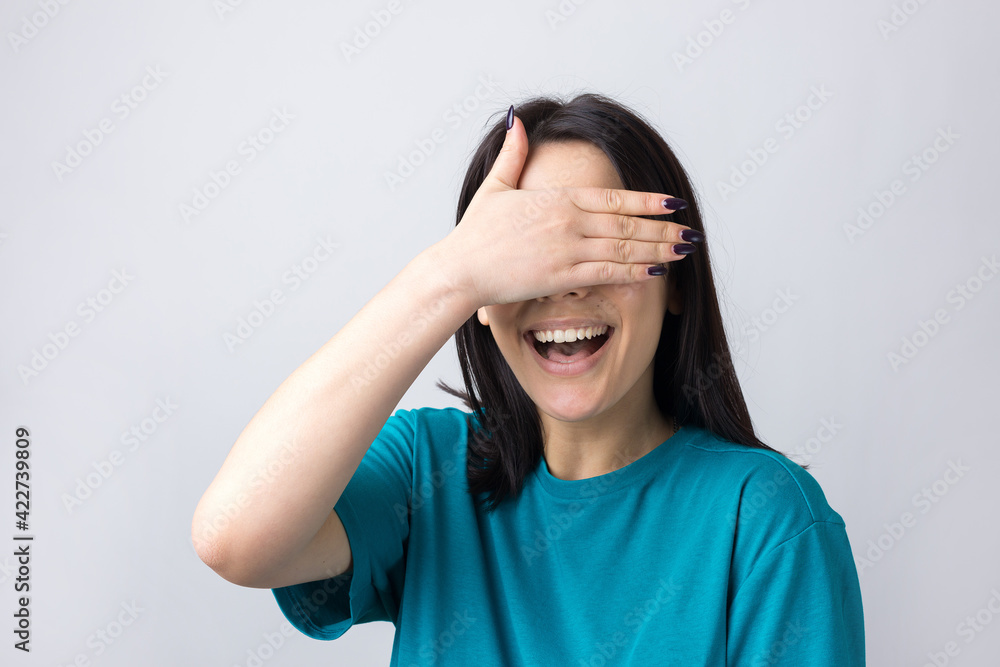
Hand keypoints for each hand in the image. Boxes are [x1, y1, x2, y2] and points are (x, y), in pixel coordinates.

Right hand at [436, 113, 697, 307]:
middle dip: (663, 229)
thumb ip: (512, 153)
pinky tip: (656, 272)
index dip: (648, 202)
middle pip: (627, 225)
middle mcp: (568, 222)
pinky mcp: (561, 277)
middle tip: (691, 232)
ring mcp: (567, 250)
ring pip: (624, 249)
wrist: (459, 269)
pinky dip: (635, 272)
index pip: (614, 198)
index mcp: (558, 199)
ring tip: (684, 251)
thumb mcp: (495, 186)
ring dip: (658, 250)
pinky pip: (607, 274)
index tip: (674, 203)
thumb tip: (517, 119)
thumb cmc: (475, 233)